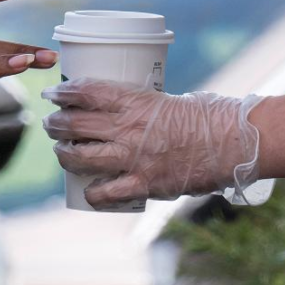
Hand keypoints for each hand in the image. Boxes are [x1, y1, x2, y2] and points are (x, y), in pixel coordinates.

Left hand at [42, 78, 266, 208]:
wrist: (232, 142)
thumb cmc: (205, 116)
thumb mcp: (166, 99)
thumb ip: (139, 106)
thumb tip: (117, 111)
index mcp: (134, 101)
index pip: (85, 92)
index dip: (62, 93)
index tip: (53, 93)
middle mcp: (127, 128)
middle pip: (75, 124)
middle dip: (56, 123)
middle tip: (51, 123)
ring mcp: (133, 158)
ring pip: (80, 158)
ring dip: (63, 155)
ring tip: (60, 151)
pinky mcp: (143, 184)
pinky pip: (106, 192)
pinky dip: (93, 193)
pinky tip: (88, 191)